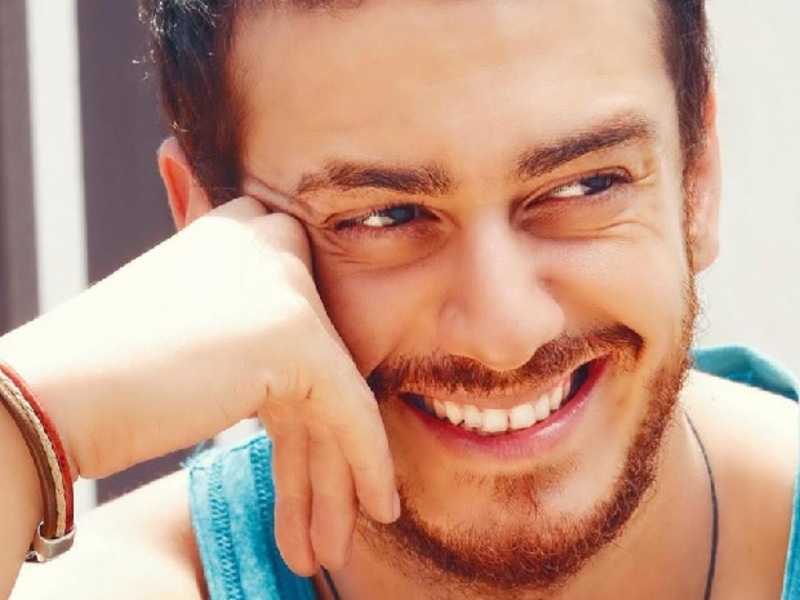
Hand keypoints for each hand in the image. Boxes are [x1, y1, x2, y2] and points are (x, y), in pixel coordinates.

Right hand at [0, 196, 397, 574]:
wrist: (52, 391)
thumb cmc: (102, 372)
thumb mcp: (189, 338)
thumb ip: (242, 340)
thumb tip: (287, 384)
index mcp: (236, 236)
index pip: (297, 318)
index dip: (307, 395)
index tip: (316, 453)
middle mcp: (265, 245)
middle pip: (317, 359)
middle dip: (323, 446)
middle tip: (331, 513)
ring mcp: (282, 284)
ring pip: (333, 391)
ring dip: (335, 473)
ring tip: (332, 541)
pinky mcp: (294, 332)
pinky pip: (348, 409)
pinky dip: (365, 463)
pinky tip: (376, 506)